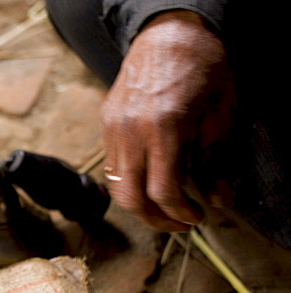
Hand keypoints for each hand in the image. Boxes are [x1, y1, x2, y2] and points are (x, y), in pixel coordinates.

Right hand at [101, 10, 235, 231]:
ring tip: (163, 209)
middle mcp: (131, 132)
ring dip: (140, 205)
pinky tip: (149, 182)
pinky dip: (130, 184)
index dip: (181, 214)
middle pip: (131, 199)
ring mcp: (113, 129)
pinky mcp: (106, 125)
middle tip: (178, 224)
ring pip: (117, 187)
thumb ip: (216, 160)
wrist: (168, 32)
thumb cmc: (202, 66)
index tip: (197, 218)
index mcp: (164, 129)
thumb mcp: (221, 113)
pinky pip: (113, 167)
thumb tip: (219, 199)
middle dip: (155, 220)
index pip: (163, 191)